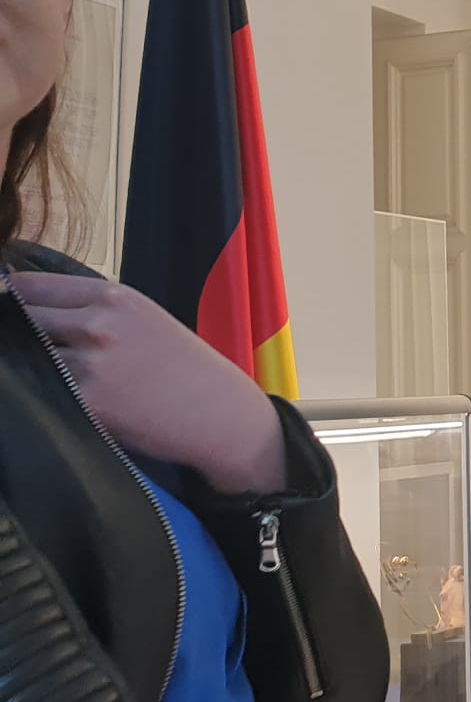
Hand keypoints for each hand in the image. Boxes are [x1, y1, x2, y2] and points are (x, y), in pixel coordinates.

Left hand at [5, 271, 284, 493]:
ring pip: (23, 357)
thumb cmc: (184, 369)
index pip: (28, 286)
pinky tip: (58, 400)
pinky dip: (38, 394)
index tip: (9, 313)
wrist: (220, 415)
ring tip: (50, 376)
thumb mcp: (145, 320)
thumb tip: (28, 309)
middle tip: (28, 349)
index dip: (10, 299)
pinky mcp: (86, 401)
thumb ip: (92, 310)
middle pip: (19, 319)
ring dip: (25, 366)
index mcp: (112, 298)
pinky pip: (40, 391)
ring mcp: (89, 364)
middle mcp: (97, 324)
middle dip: (13, 333)